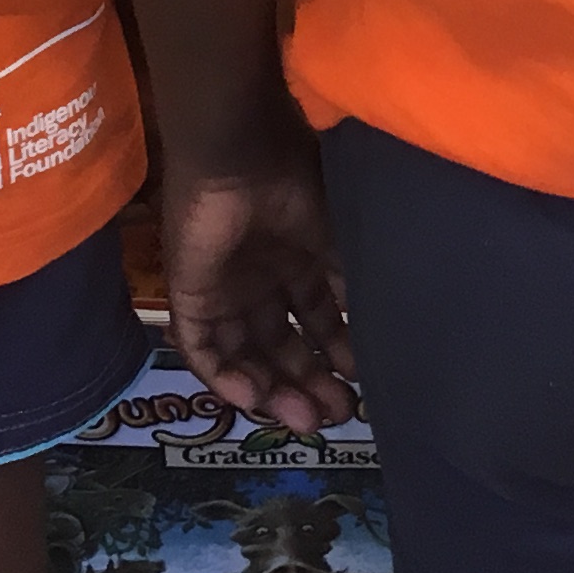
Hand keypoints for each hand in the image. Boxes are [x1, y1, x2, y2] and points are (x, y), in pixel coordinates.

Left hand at [163, 146, 355, 432]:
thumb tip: (384, 330)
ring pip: (244, 353)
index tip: (361, 384)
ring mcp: (223, 287)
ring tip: (303, 418)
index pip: (315, 319)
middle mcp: (260, 277)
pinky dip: (223, 377)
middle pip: (281, 343)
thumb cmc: (299, 186)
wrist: (243, 154)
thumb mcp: (342, 239)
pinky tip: (254, 398)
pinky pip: (201, 347)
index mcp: (298, 256)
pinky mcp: (189, 292)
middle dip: (308, 381)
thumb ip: (355, 283)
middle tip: (334, 417)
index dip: (336, 354)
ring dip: (271, 389)